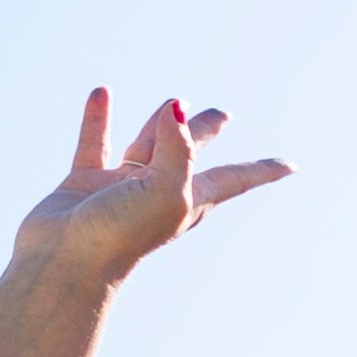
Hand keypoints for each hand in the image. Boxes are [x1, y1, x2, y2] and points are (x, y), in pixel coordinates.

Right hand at [11, 89, 288, 291]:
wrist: (66, 263)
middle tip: (223, 114)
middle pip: (190, 154)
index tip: (290, 167)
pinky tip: (102, 93)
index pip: (234, 180)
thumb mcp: (164, 191)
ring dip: (159, 124)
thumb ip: (176, 148)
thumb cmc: (121, 235)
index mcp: (188, 201)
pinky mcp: (85, 183)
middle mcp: (159, 193)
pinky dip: (98, 119)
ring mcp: (122, 188)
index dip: (261, 171)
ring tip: (171, 101)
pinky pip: (95, 143)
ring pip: (146, 146)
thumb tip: (177, 107)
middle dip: (207, 134)